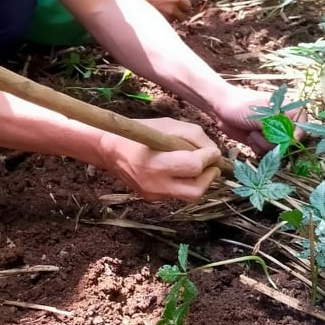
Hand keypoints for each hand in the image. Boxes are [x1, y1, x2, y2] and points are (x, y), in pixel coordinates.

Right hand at [99, 117, 220, 201]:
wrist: (109, 150)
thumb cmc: (139, 132)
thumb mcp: (168, 125)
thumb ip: (194, 136)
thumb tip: (214, 152)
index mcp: (155, 163)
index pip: (193, 167)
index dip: (208, 158)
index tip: (212, 151)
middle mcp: (154, 184)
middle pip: (196, 191)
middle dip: (209, 177)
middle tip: (211, 164)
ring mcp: (153, 195)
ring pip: (189, 196)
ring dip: (199, 181)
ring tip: (198, 167)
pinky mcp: (152, 199)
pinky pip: (177, 194)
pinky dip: (185, 183)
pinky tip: (181, 171)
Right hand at [140, 0, 191, 20]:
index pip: (188, 6)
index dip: (184, 5)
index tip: (181, 4)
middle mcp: (173, 10)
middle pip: (183, 17)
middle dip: (180, 14)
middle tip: (174, 11)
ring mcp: (165, 18)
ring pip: (173, 21)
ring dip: (170, 18)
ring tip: (162, 13)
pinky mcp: (158, 24)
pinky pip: (164, 24)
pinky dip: (162, 21)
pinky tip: (156, 16)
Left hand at [213, 86, 303, 155]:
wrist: (220, 110)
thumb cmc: (241, 106)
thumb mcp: (261, 114)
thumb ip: (277, 126)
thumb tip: (292, 139)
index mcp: (285, 110)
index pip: (302, 124)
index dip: (297, 134)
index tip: (289, 140)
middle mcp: (281, 122)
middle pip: (289, 141)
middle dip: (274, 141)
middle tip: (260, 131)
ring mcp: (271, 133)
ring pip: (277, 149)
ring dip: (263, 144)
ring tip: (252, 133)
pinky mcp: (262, 141)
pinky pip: (266, 152)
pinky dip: (257, 147)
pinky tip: (249, 138)